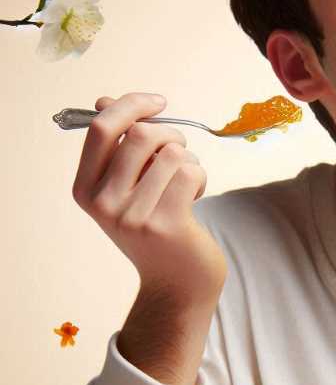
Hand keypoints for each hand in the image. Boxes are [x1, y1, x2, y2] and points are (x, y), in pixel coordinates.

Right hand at [72, 92, 226, 300]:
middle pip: (140, 134)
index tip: (158, 103)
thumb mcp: (125, 188)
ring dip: (188, 159)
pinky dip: (200, 177)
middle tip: (179, 150)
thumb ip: (116, 147)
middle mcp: (103, 204)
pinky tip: (195, 196)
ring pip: (171, 153)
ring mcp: (133, 216)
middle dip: (169, 133)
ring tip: (186, 183)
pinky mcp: (165, 224)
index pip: (101, 129)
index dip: (131, 105)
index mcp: (85, 189)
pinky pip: (190, 172)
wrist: (176, 284)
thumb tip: (104, 101)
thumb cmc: (154, 227)